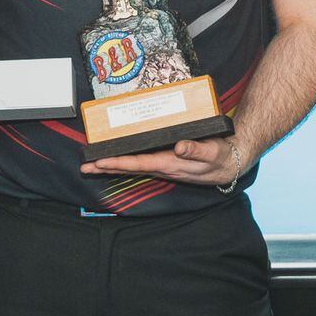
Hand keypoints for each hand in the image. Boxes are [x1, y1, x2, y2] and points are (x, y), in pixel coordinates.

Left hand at [81, 133, 251, 185]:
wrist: (230, 164)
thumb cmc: (221, 157)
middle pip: (130, 167)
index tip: (99, 162)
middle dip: (107, 167)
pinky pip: (142, 162)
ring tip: (94, 163)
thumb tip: (179, 147)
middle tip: (85, 166)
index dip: (118, 163)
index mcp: (172, 164)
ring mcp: (164, 166)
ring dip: (113, 165)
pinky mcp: (167, 162)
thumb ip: (197, 149)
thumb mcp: (213, 152)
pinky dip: (127, 161)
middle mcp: (164, 167)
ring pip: (134, 166)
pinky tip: (118, 158)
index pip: (139, 163)